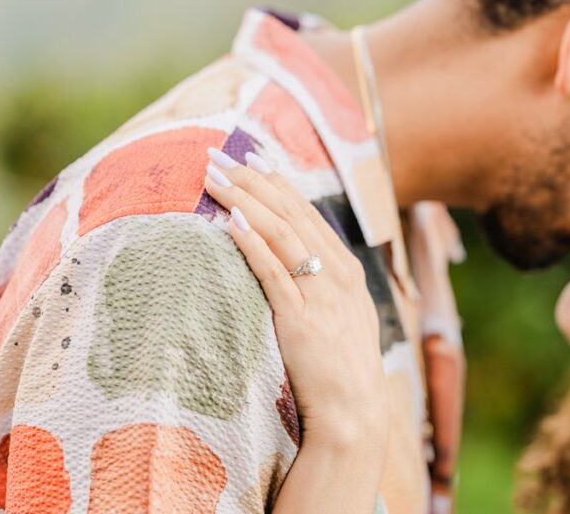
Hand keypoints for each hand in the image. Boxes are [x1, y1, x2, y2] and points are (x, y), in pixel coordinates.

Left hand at [203, 148, 388, 454]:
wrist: (354, 413)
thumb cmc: (343, 370)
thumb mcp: (344, 318)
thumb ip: (324, 287)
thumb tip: (292, 263)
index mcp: (348, 271)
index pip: (308, 213)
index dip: (277, 183)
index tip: (250, 160)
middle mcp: (338, 274)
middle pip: (291, 213)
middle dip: (253, 180)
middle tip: (220, 155)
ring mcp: (321, 294)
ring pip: (280, 232)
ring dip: (245, 199)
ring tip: (215, 177)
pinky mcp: (300, 317)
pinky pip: (272, 271)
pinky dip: (252, 242)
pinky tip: (231, 221)